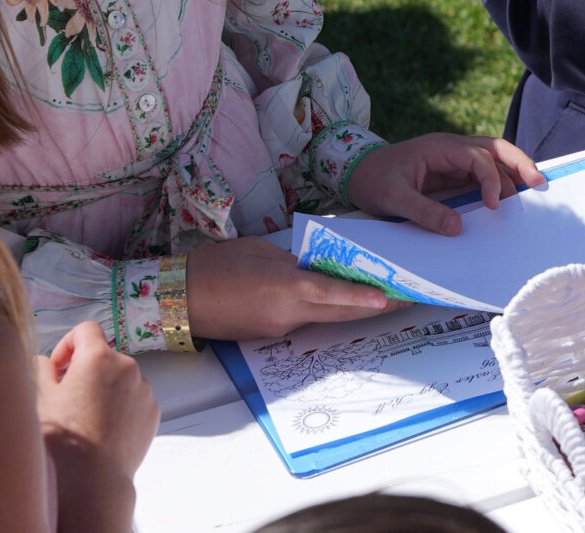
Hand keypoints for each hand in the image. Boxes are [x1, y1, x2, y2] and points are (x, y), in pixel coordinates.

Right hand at [34, 320, 159, 478]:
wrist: (92, 478)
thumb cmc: (63, 438)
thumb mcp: (42, 401)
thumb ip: (42, 372)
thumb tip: (44, 361)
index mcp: (99, 358)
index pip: (86, 330)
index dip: (69, 344)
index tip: (59, 367)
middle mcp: (128, 366)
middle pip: (104, 356)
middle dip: (85, 370)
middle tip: (67, 396)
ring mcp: (144, 388)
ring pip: (121, 378)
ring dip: (105, 388)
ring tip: (85, 418)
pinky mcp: (154, 409)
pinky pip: (134, 398)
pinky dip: (120, 405)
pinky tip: (103, 429)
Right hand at [186, 237, 404, 338]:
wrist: (176, 299)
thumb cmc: (215, 266)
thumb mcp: (260, 250)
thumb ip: (293, 260)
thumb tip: (317, 266)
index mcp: (283, 287)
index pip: (331, 293)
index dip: (362, 296)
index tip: (390, 297)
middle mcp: (286, 313)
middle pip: (339, 313)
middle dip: (375, 307)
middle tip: (407, 298)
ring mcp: (279, 327)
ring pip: (325, 318)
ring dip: (354, 309)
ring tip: (386, 298)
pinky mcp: (270, 334)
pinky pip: (305, 320)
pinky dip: (327, 311)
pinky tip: (341, 301)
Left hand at [344, 134, 546, 235]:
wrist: (355, 173)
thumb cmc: (372, 180)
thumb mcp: (393, 198)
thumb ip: (424, 211)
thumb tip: (457, 228)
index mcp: (439, 147)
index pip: (478, 156)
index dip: (492, 179)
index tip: (493, 206)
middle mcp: (452, 149)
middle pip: (495, 148)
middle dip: (519, 163)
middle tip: (540, 183)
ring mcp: (454, 160)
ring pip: (493, 159)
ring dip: (514, 172)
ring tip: (534, 190)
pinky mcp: (453, 173)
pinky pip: (483, 174)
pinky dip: (501, 182)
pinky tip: (512, 198)